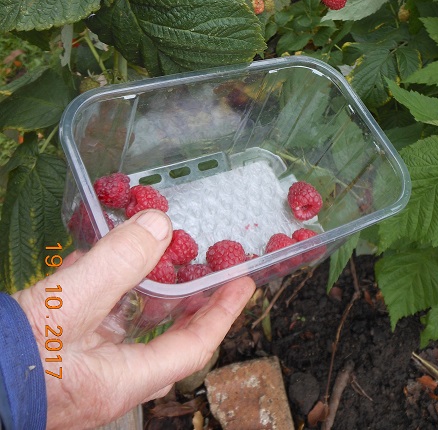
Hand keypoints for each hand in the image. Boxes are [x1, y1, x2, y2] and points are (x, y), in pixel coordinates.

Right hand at [13, 210, 254, 429]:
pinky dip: (104, 286)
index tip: (244, 284)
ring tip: (161, 251)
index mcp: (120, 382)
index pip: (192, 349)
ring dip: (144, 288)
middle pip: (165, 340)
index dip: (223, 314)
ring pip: (127, 327)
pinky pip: (93, 318)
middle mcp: (106, 381)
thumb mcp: (69, 303)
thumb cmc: (11, 357)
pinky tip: (96, 253)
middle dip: (188, 302)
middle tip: (208, 268)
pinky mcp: (57, 354)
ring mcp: (80, 370)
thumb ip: (118, 262)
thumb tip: (160, 227)